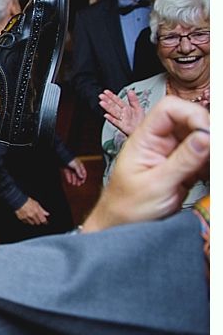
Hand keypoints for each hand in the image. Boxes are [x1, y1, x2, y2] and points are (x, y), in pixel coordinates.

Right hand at [14, 197, 49, 224]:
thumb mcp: (36, 204)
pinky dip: (27, 220)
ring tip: (31, 216)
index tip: (45, 222)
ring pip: (32, 223)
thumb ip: (42, 210)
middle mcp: (32, 215)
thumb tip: (47, 214)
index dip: (45, 222)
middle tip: (37, 217)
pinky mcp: (21, 218)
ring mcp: (26, 217)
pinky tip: (26, 216)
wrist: (18, 200)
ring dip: (32, 221)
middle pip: (38, 223)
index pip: (43, 220)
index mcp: (36, 211)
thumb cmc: (27, 201)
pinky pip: (26, 222)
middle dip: (38, 220)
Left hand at [61, 158, 86, 186]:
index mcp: (80, 165)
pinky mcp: (66, 169)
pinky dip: (69, 178)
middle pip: (78, 174)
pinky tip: (69, 181)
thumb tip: (82, 177)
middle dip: (78, 180)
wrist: (62, 156)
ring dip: (74, 180)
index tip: (82, 182)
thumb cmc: (70, 160)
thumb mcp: (76, 166)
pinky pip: (68, 174)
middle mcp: (76, 167)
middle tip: (78, 184)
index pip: (83, 172)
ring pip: (73, 175)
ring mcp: (71, 168)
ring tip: (74, 184)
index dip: (83, 177)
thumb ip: (79, 171)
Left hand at [82, 96, 208, 232]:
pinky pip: (203, 157)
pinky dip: (209, 164)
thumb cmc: (126, 206)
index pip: (169, 109)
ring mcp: (172, 154)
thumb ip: (182, 160)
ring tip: (206, 169)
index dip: (192, 114)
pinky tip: (207, 175)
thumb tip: (206, 136)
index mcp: (144, 139)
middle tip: (213, 153)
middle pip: (190, 121)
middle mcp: (159, 142)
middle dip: (207, 132)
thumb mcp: (156, 184)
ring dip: (210, 150)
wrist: (121, 225)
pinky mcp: (183, 168)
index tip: (208, 133)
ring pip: (200, 139)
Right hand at [98, 89, 144, 135]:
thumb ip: (134, 99)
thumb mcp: (139, 108)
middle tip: (101, 96)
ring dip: (107, 108)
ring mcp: (122, 120)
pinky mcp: (122, 127)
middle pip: (113, 106)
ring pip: (113, 112)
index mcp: (126, 108)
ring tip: (102, 103)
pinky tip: (107, 116)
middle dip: (107, 100)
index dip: (112, 96)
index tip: (106, 92)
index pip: (117, 101)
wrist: (144, 131)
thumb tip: (130, 91)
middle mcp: (122, 113)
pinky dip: (111, 119)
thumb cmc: (140, 121)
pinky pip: (116, 122)